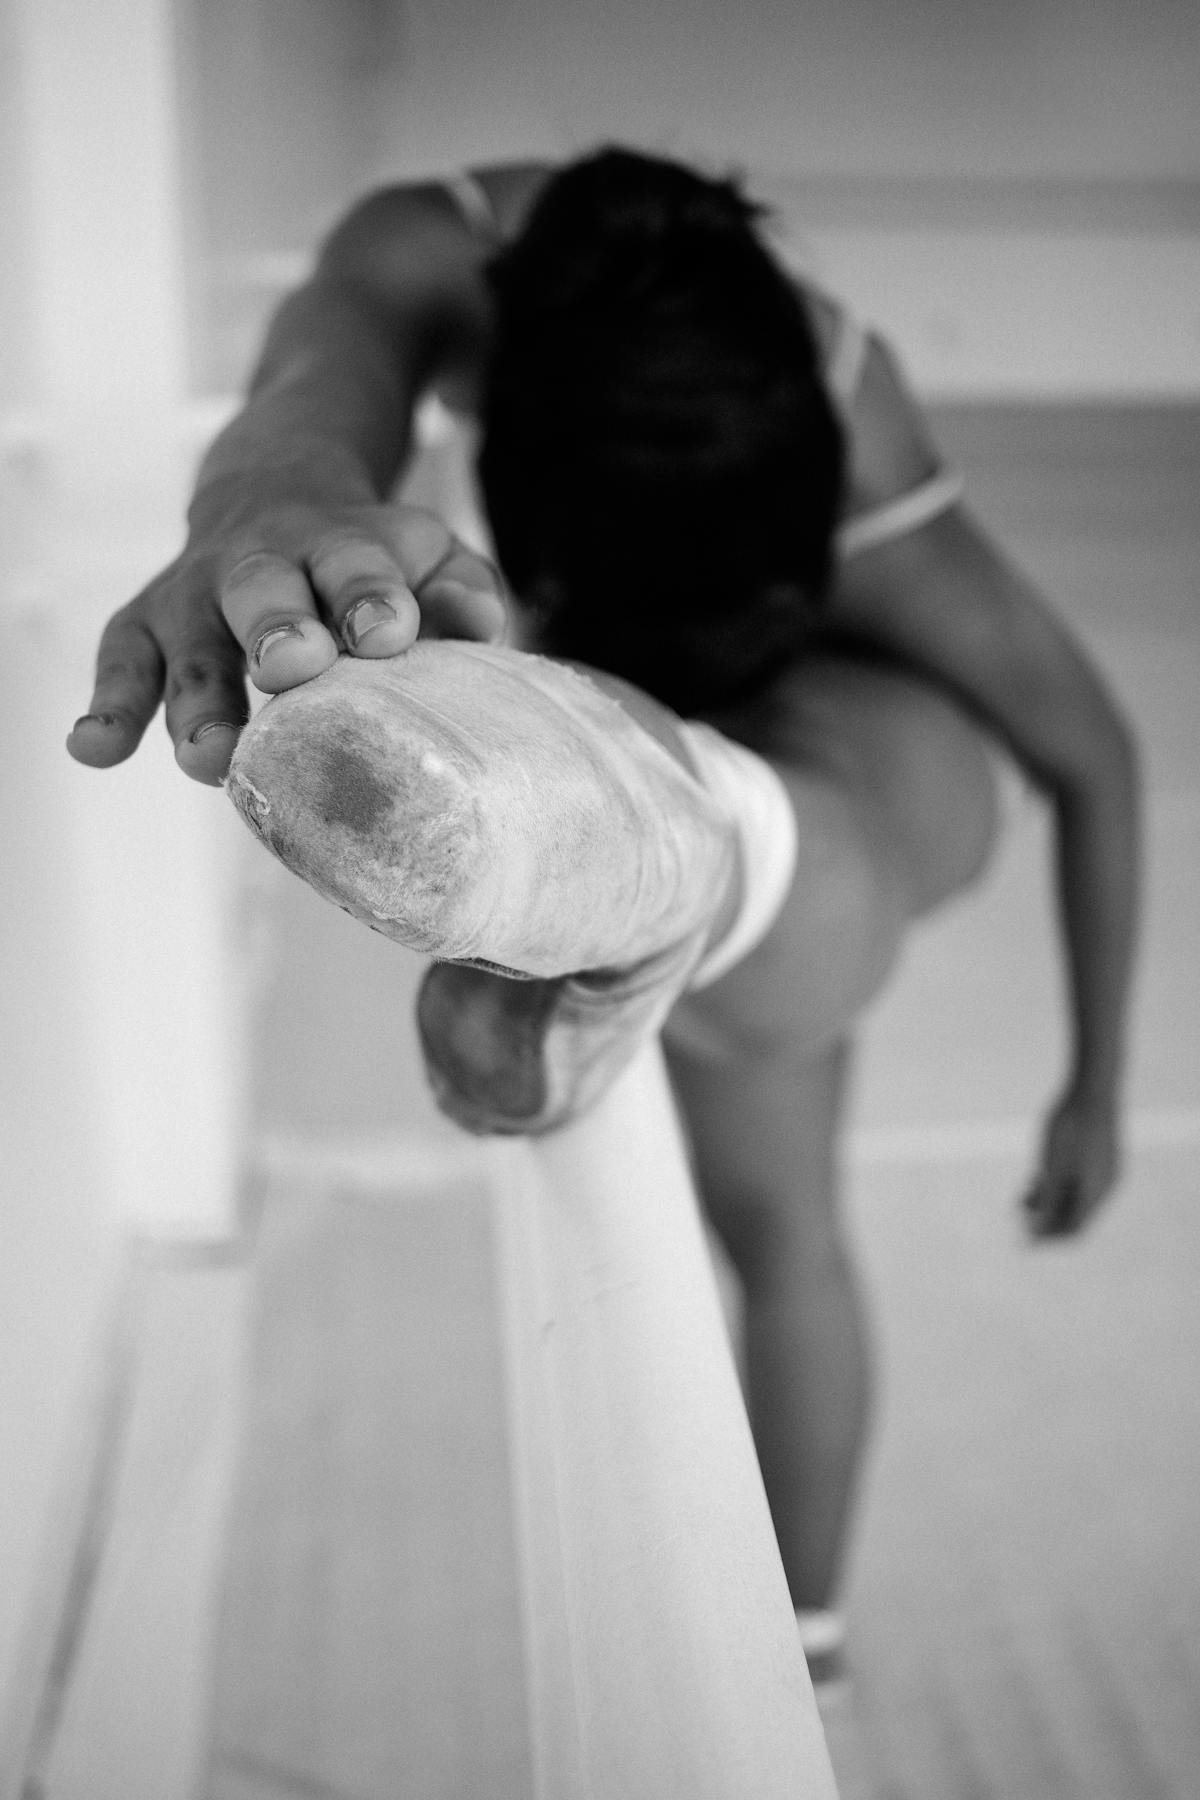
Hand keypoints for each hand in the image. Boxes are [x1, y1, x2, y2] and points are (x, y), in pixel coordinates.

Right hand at [66, 498, 506, 785]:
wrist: (276, 493)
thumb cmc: (371, 560)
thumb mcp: (428, 555)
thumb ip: (461, 588)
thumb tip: (482, 627)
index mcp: (341, 545)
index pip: (354, 566)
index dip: (368, 598)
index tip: (386, 633)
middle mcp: (262, 562)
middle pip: (262, 591)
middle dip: (276, 629)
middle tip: (292, 667)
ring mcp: (197, 594)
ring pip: (192, 644)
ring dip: (198, 700)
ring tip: (209, 756)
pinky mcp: (147, 625)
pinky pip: (120, 662)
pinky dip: (106, 707)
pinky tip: (92, 750)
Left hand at [1021, 1083, 1120, 1239]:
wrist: (1093, 1088)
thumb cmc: (1070, 1128)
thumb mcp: (1052, 1168)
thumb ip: (1047, 1202)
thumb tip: (1034, 1233)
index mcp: (1095, 1194)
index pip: (1073, 1230)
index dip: (1047, 1238)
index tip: (1022, 1237)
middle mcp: (1106, 1187)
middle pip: (1076, 1215)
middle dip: (1046, 1218)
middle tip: (1018, 1211)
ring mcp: (1107, 1170)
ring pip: (1078, 1196)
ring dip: (1051, 1200)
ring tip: (1024, 1194)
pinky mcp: (1104, 1155)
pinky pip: (1083, 1180)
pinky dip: (1061, 1184)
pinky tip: (1039, 1174)